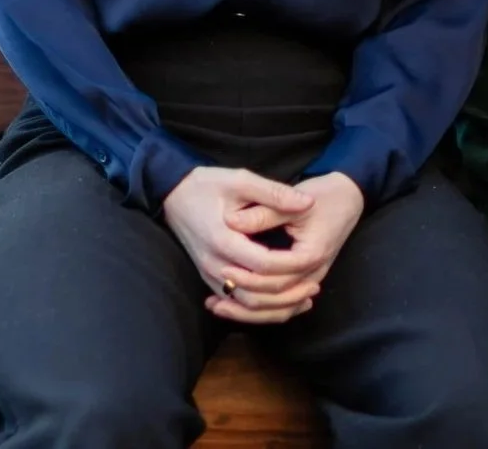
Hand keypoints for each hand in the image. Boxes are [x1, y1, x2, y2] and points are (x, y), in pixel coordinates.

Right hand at [160, 166, 319, 323]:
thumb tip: (308, 202)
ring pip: (244, 304)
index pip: (262, 264)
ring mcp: (208, 273)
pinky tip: (280, 304)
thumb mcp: (240, 180)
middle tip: (315, 288)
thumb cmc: (206, 184)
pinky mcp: (208, 277)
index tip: (316, 261)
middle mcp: (213, 263)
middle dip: (286, 295)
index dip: (291, 266)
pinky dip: (257, 308)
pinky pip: (234, 301)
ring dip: (274, 307)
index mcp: (223, 239)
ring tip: (303, 299)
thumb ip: (274, 193)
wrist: (171, 194)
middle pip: (254, 293)